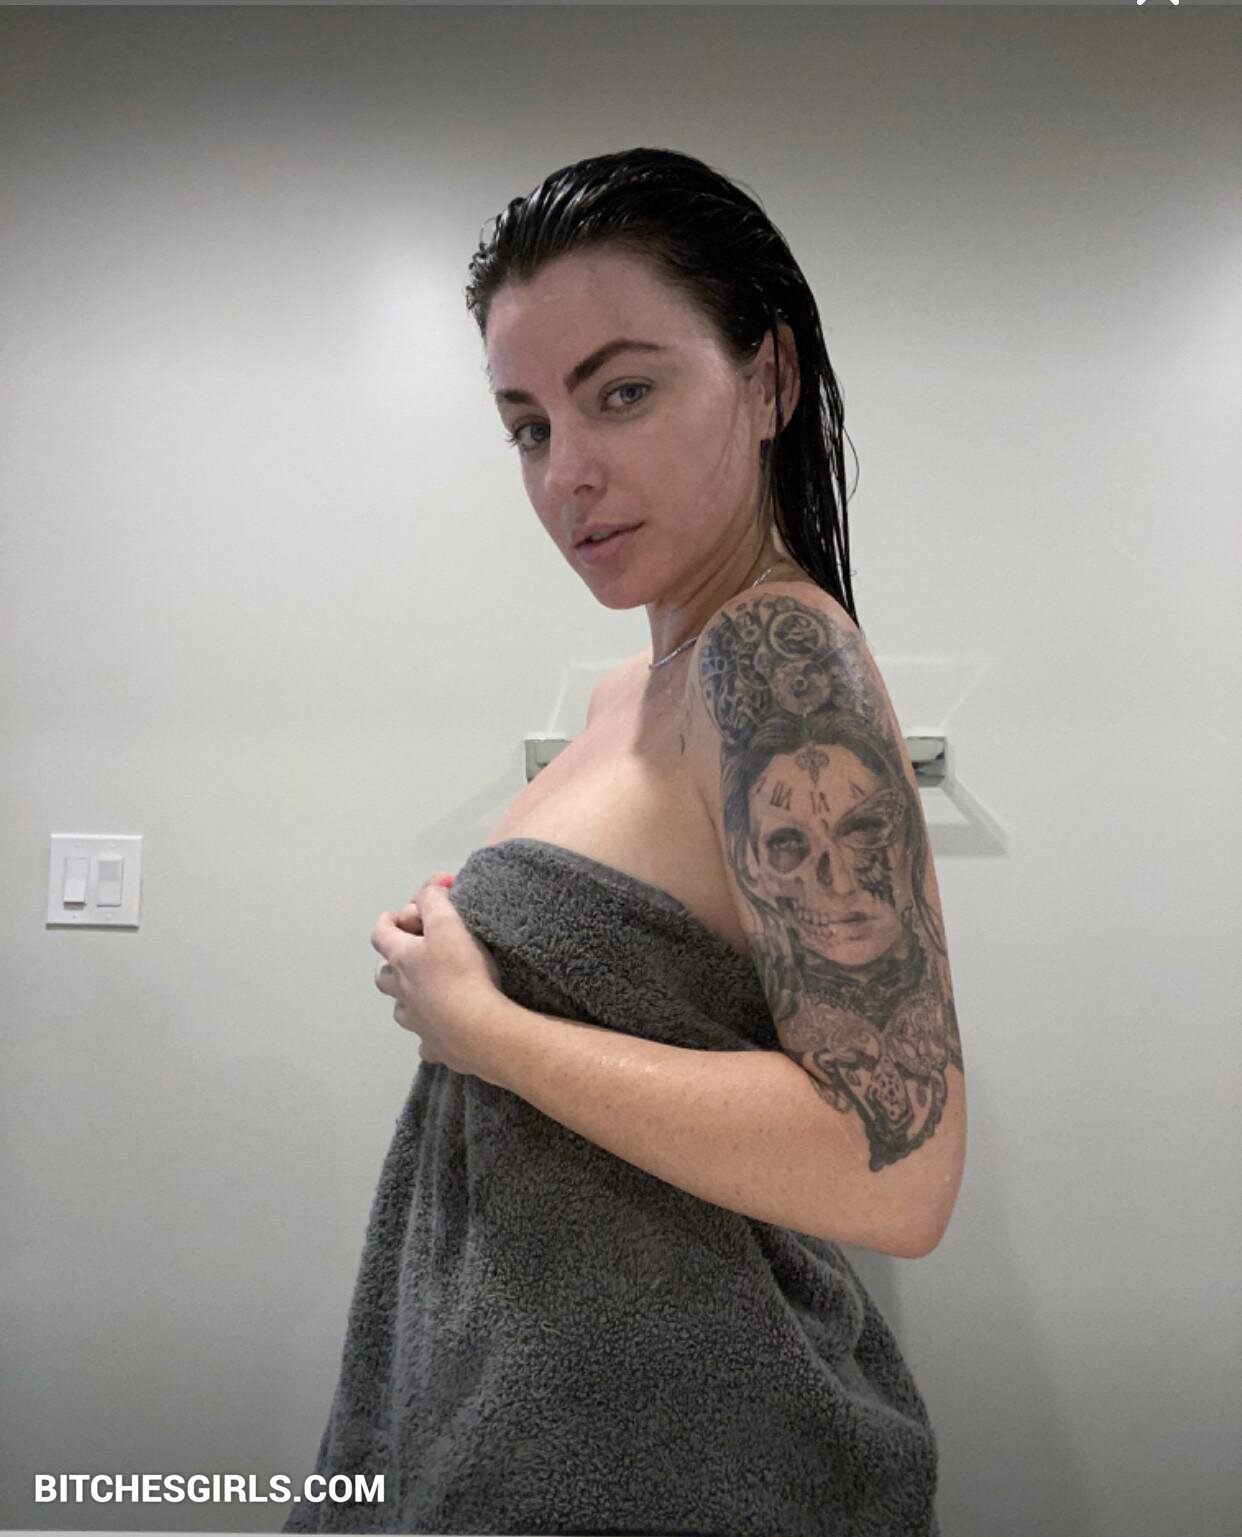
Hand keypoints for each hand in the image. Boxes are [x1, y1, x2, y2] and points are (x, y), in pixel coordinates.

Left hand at [372, 873, 503, 1078]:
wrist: (480, 1030)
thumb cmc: (462, 972)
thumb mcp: (448, 923)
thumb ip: (435, 901)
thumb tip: (429, 890)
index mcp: (403, 960)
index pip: (381, 935)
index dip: (385, 922)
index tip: (393, 917)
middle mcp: (403, 992)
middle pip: (383, 977)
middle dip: (390, 964)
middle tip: (407, 956)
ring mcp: (418, 1023)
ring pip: (401, 1010)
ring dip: (407, 999)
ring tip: (424, 993)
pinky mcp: (437, 1047)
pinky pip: (427, 1042)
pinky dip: (430, 1033)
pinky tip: (442, 1031)